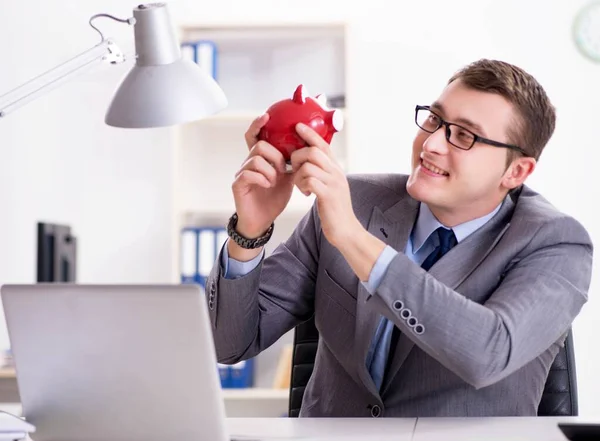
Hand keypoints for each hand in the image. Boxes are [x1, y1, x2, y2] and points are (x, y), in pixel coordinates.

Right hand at [231, 113, 294, 238]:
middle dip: (275, 156)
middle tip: (283, 169)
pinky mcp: (238, 185)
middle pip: (259, 145)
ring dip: (270, 169)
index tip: (267, 115)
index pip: (255, 136)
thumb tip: (308, 148)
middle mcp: (248, 163)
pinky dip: (262, 178)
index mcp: (261, 159)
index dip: (258, 124)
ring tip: (274, 181)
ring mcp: (241, 173)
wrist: (263, 220)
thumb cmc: (274, 198)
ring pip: (255, 158)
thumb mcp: (288, 178)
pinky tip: (268, 185)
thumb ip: (293, 163)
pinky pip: (248, 173)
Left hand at [291, 123, 360, 247]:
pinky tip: (306, 194)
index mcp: (336, 169)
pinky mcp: (328, 195)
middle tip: (295, 170)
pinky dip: (303, 186)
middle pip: (313, 151)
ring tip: (302, 186)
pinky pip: (310, 181)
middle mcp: (336, 172)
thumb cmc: (334, 209)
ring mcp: (333, 183)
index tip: (297, 125)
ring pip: (309, 166)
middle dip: (298, 157)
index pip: (323, 144)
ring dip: (298, 175)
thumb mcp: (330, 187)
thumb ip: (321, 173)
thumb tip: (307, 163)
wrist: (346, 230)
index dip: (310, 134)